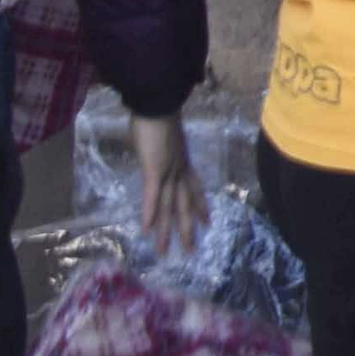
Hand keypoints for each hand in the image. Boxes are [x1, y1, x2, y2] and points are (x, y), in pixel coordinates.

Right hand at [128, 111, 203, 259]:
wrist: (157, 103)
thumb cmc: (156, 117)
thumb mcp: (162, 140)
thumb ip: (161, 152)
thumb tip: (154, 154)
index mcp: (182, 162)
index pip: (194, 189)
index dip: (200, 206)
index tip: (207, 222)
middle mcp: (179, 170)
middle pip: (184, 204)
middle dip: (187, 228)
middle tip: (192, 249)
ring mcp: (168, 171)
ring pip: (170, 207)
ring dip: (168, 231)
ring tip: (167, 252)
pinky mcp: (154, 170)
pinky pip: (152, 196)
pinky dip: (150, 214)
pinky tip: (147, 231)